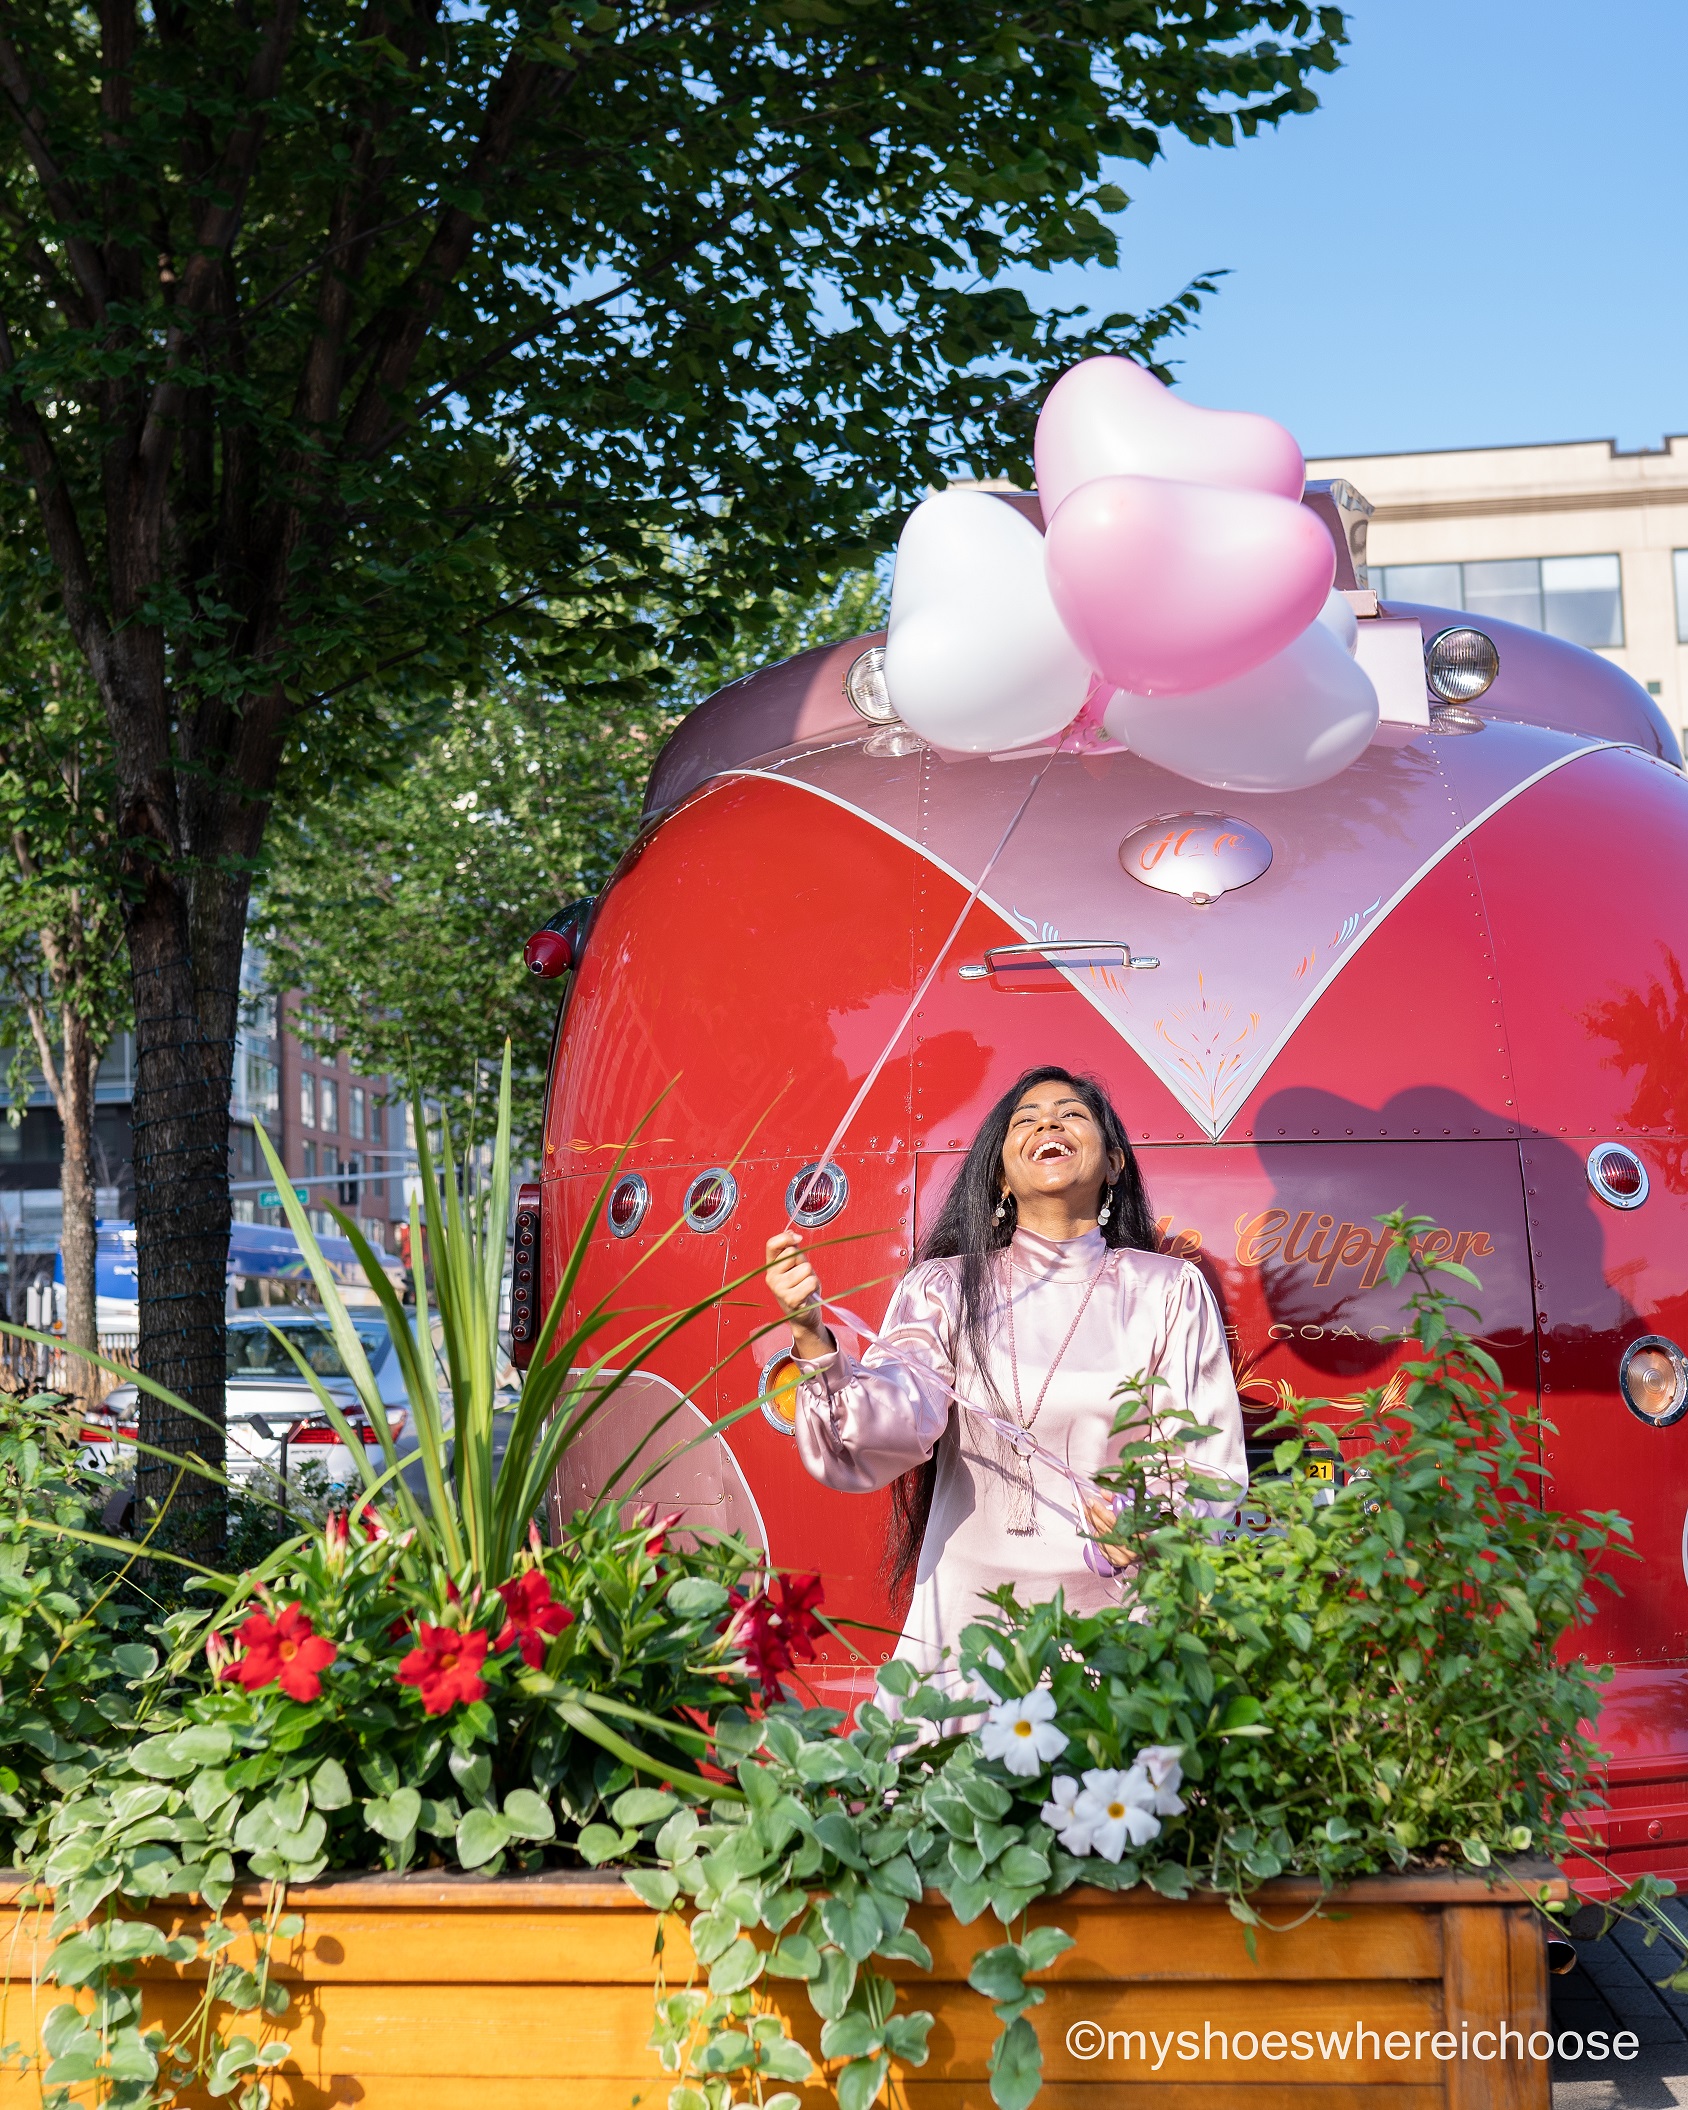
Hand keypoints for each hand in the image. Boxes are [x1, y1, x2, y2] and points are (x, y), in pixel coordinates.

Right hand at [765, 1232, 832, 1363]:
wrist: (803, 1315)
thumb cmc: (801, 1288)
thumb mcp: (795, 1267)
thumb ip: (792, 1250)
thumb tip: (791, 1233)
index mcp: (771, 1267)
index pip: (772, 1244)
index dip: (786, 1237)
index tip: (798, 1238)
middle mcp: (772, 1277)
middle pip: (793, 1254)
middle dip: (803, 1262)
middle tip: (802, 1276)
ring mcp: (779, 1289)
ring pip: (805, 1268)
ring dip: (811, 1276)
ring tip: (806, 1286)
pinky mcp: (791, 1299)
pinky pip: (810, 1282)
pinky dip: (814, 1286)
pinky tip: (808, 1294)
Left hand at [1081, 1487, 1135, 1573]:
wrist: (1151, 1552)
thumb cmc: (1143, 1529)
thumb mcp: (1135, 1512)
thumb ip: (1118, 1501)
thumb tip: (1102, 1492)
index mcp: (1138, 1534)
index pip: (1114, 1521)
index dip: (1101, 1511)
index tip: (1090, 1501)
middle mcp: (1130, 1548)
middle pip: (1104, 1529)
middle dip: (1091, 1515)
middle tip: (1080, 1504)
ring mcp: (1123, 1558)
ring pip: (1101, 1539)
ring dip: (1094, 1526)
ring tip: (1090, 1516)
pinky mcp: (1117, 1563)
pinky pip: (1101, 1548)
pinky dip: (1098, 1538)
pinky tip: (1098, 1531)